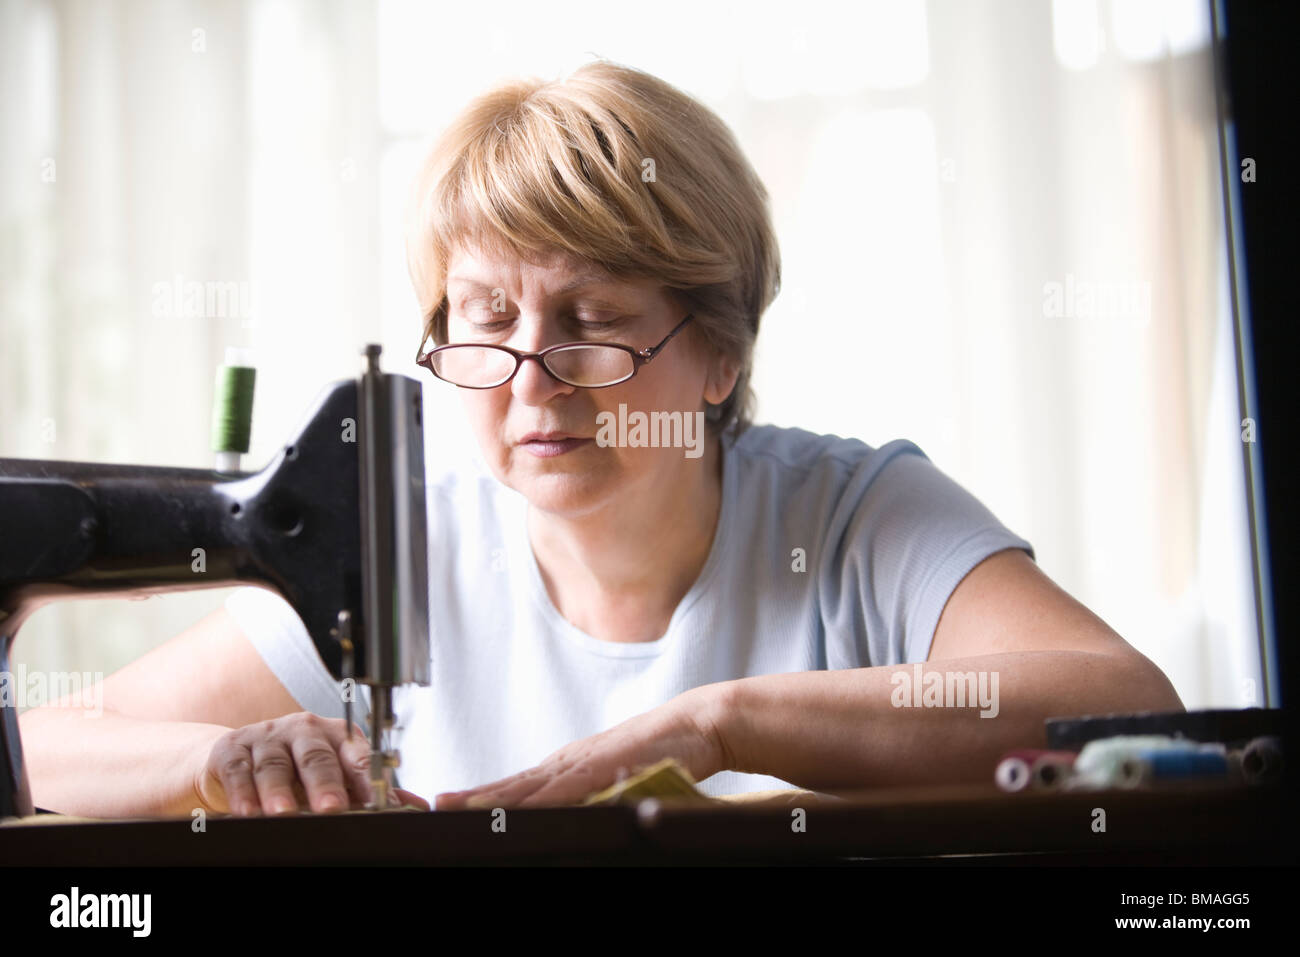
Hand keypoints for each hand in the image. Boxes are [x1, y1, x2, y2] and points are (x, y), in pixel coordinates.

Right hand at [192, 712, 429, 815]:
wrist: (238, 757)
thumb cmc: (296, 769)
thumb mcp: (334, 776)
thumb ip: (367, 790)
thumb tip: (415, 805)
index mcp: (337, 736)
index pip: (356, 755)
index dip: (365, 778)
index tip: (374, 803)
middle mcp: (304, 730)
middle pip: (317, 757)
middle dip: (325, 784)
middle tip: (331, 808)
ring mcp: (268, 737)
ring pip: (275, 764)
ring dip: (279, 791)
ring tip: (283, 813)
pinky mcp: (233, 749)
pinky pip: (239, 770)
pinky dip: (242, 792)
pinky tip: (248, 811)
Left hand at [434, 687, 727, 809]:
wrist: (697, 724)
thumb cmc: (659, 752)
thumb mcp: (614, 779)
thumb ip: (588, 796)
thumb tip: (564, 818)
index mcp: (568, 766)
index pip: (516, 785)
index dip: (481, 797)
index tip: (446, 805)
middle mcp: (570, 761)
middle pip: (514, 783)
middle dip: (475, 798)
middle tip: (436, 805)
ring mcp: (588, 761)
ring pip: (534, 785)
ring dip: (497, 798)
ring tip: (462, 807)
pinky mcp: (610, 764)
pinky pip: (571, 786)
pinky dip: (544, 799)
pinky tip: (525, 809)